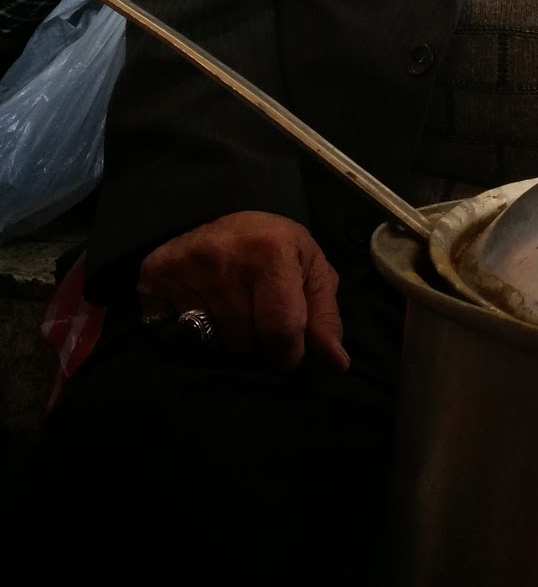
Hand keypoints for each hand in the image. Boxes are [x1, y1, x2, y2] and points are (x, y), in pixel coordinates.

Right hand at [137, 211, 348, 371]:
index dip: (289, 352)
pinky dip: (189, 333)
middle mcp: (223, 256)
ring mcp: (184, 267)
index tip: (289, 347)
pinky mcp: (153, 277)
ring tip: (231, 309)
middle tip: (256, 312)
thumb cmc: (277, 249)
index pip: (280, 331)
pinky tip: (201, 307)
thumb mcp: (312, 273)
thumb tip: (336, 364)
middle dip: (256, 342)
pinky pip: (174, 336)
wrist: (228, 222)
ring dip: (225, 339)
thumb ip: (325, 319)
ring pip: (210, 344)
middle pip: (243, 343)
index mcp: (272, 250)